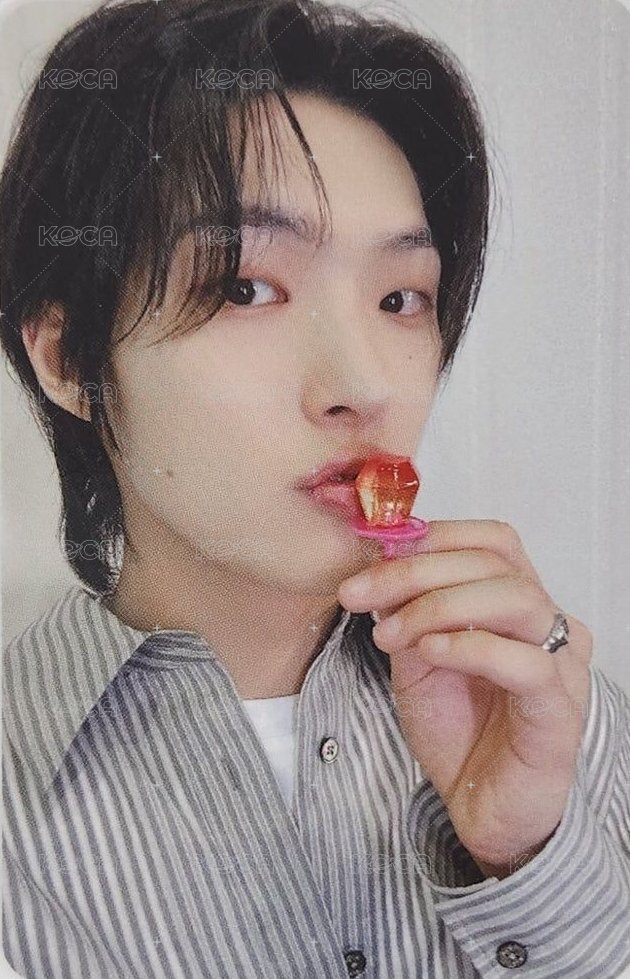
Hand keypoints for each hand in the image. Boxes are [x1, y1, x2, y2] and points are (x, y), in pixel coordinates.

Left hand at [338, 520, 592, 877]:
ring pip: (517, 599)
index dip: (431, 538)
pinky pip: (528, 664)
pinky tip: (429, 653)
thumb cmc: (458, 730)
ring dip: (440, 606)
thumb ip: (407, 613)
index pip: (490, 540)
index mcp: (518, 603)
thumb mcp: (416, 658)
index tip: (370, 559)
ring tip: (391, 633)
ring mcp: (561, 665)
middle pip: (495, 563)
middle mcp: (548, 624)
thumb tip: (378, 567)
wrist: (479, 806)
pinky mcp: (561, 712)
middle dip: (416, 572)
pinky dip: (472, 647)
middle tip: (360, 594)